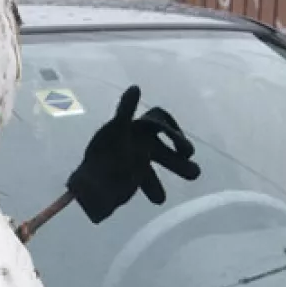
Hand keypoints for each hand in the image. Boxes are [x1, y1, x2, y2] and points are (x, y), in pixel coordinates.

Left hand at [66, 85, 200, 223]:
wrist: (90, 185)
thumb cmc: (103, 155)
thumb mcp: (117, 132)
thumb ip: (125, 111)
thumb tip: (135, 87)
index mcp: (135, 129)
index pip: (160, 123)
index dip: (174, 133)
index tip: (184, 150)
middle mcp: (138, 142)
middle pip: (165, 145)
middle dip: (179, 158)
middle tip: (194, 172)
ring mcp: (136, 159)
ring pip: (161, 161)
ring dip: (177, 168)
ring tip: (194, 176)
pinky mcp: (132, 175)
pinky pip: (149, 180)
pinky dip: (155, 189)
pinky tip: (159, 200)